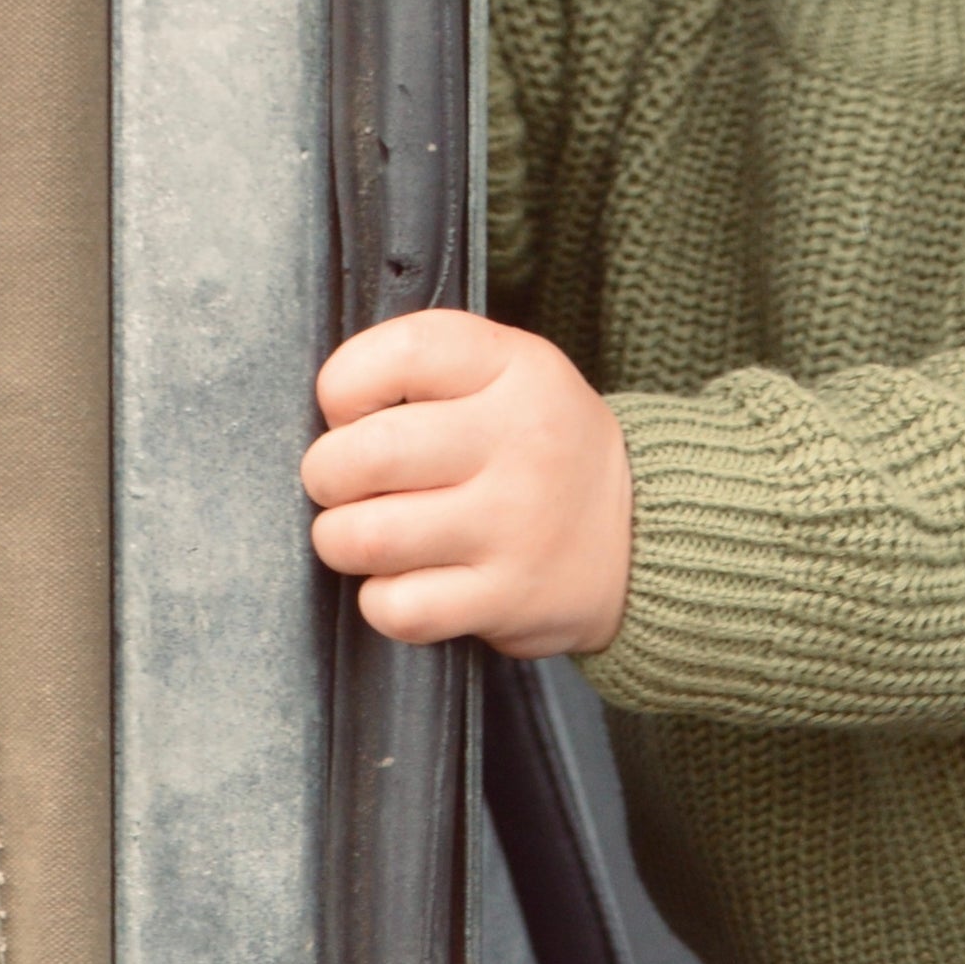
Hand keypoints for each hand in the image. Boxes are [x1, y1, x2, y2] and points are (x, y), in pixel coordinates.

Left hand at [304, 312, 633, 655]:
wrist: (640, 536)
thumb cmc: (541, 447)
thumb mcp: (511, 370)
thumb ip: (424, 367)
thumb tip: (323, 418)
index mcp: (518, 370)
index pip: (397, 355)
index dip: (344, 388)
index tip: (354, 413)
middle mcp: (522, 444)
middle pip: (362, 456)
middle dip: (327, 475)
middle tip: (344, 484)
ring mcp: (517, 527)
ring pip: (367, 538)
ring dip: (342, 540)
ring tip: (367, 533)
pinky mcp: (508, 600)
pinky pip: (398, 608)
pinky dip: (381, 601)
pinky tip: (405, 581)